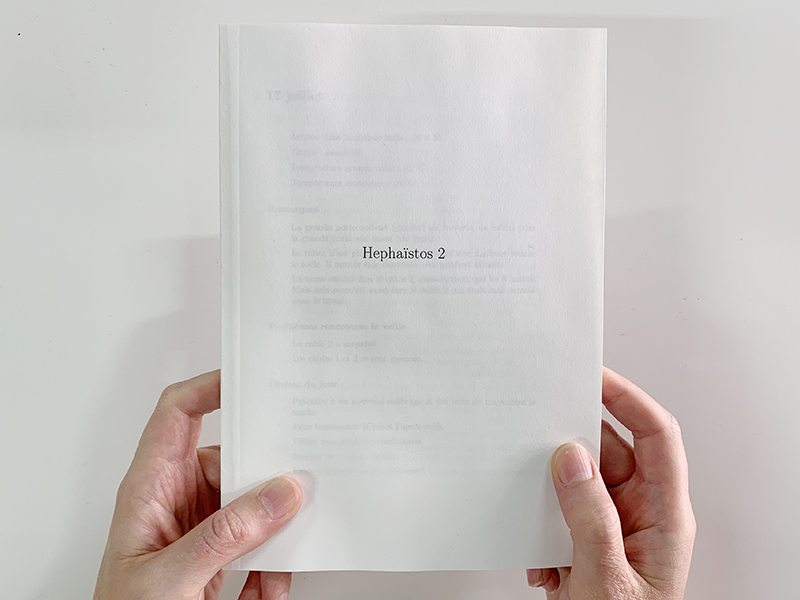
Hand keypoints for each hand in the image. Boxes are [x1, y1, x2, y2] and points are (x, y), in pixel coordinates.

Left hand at [93, 370, 302, 599]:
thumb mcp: (171, 578)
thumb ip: (227, 536)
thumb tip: (281, 494)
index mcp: (152, 486)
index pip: (178, 415)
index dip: (211, 387)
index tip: (253, 382)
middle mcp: (179, 496)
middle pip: (233, 458)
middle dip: (267, 477)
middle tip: (299, 484)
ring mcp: (202, 524)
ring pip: (255, 503)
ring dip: (274, 534)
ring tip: (278, 565)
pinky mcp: (221, 552)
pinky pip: (261, 539)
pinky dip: (273, 565)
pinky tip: (266, 588)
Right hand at [527, 367, 695, 598]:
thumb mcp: (606, 579)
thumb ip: (589, 518)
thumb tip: (572, 458)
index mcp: (664, 515)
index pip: (656, 437)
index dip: (630, 399)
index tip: (594, 376)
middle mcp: (642, 513)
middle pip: (612, 451)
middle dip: (574, 440)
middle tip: (540, 420)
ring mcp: (615, 527)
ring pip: (581, 480)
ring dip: (551, 491)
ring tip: (530, 500)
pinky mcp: (589, 544)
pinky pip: (563, 512)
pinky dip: (542, 526)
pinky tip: (538, 557)